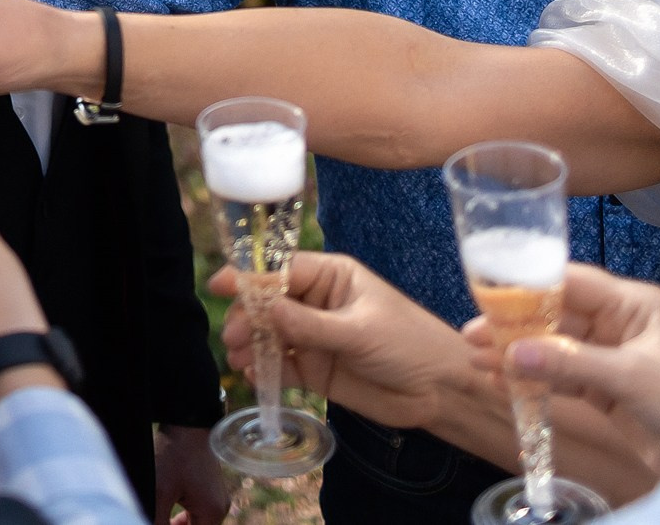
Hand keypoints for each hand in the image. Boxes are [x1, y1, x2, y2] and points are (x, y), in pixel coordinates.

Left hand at [153, 423, 231, 524]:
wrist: (187, 422)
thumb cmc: (174, 455)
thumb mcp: (160, 492)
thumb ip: (157, 520)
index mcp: (212, 514)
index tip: (157, 520)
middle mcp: (220, 509)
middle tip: (156, 517)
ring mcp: (218, 499)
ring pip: (196, 524)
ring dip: (177, 524)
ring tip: (159, 514)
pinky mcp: (211, 490)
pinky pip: (198, 513)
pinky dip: (183, 516)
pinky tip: (166, 508)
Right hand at [215, 251, 465, 430]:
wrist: (440, 391)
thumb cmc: (409, 344)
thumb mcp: (360, 330)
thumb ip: (310, 323)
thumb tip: (265, 308)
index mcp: (331, 276)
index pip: (281, 269)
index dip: (248, 275)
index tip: (219, 284)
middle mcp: (317, 302)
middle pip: (268, 303)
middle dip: (247, 317)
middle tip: (234, 336)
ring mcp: (314, 336)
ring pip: (270, 335)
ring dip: (250, 344)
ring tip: (238, 358)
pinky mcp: (315, 369)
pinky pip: (281, 365)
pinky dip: (264, 369)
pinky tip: (254, 376)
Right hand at [468, 265, 659, 479]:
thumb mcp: (632, 379)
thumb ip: (571, 364)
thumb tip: (514, 352)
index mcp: (635, 305)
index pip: (573, 283)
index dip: (529, 285)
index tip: (488, 293)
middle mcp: (621, 325)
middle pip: (557, 316)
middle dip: (515, 324)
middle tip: (473, 333)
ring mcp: (612, 359)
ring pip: (554, 348)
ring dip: (518, 354)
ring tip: (477, 360)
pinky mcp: (607, 392)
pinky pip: (560, 378)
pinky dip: (533, 381)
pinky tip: (504, 383)